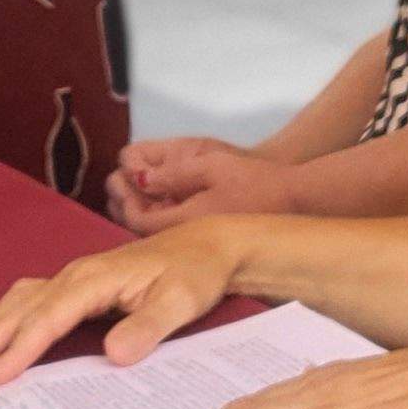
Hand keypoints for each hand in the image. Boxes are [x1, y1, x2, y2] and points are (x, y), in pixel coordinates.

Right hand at [0, 222, 246, 388]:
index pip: (48, 318)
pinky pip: (30, 303)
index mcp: (94, 278)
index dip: (18, 350)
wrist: (208, 246)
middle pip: (19, 309)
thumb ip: (148, 327)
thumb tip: (112, 356)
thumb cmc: (195, 273)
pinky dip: (6, 322)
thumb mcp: (182, 301)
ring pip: (18, 303)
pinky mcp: (77, 286)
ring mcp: (72, 278)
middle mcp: (74, 275)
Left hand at [110, 138, 294, 232]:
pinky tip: (157, 199)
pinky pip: (167, 231)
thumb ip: (172, 173)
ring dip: (137, 209)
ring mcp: (192, 243)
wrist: (290, 202)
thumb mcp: (211, 166)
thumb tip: (138, 177)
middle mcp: (183, 239)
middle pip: (137, 229)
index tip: (119, 173)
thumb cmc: (254, 182)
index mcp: (181, 223)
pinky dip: (154, 215)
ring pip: (150, 233)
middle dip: (123, 202)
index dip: (122, 194)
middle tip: (117, 179)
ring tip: (133, 186)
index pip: (134, 217)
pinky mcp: (202, 241)